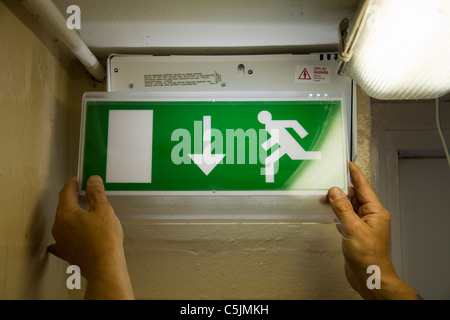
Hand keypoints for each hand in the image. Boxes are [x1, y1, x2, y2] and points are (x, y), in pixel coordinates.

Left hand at [48, 175, 133, 299]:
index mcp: (66, 213)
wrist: (104, 266)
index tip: (77, 180)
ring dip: (73, 216)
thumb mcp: (103, 210)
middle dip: (74, 199)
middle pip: (64, 207)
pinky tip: (72, 236)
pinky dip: (69, 234)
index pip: (66, 192)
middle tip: (85, 194)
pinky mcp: (66, 252)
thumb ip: (96, 193)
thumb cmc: (104, 240)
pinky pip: (64, 240)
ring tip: (87, 214)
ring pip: (64, 222)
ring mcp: (61, 241)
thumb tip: (92, 180)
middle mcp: (59, 226)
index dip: (72, 184)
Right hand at [328, 162, 418, 299]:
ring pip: (349, 207)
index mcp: (376, 212)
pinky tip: (330, 212)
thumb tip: (335, 192)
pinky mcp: (355, 233)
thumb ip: (343, 208)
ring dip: (338, 202)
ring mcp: (363, 225)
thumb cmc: (370, 257)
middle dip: (342, 189)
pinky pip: (345, 217)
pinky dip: (337, 213)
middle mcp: (371, 217)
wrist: (370, 277)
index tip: (348, 164)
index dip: (355, 174)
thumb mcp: (353, 229)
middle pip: (355, 195)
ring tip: (325, 196)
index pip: (364, 187)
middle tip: (329, 181)